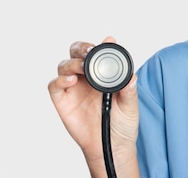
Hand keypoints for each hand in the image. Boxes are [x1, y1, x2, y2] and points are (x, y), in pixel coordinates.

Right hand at [48, 37, 139, 176]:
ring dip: (72, 63)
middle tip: (89, 51)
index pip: (98, 52)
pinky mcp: (63, 101)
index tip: (108, 41)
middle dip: (81, 48)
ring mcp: (74, 88)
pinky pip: (55, 86)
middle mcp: (87, 77)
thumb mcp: (130, 106)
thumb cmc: (122, 123)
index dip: (101, 45)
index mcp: (104, 73)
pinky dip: (60, 80)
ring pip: (64, 65)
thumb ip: (129, 91)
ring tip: (81, 68)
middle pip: (77, 53)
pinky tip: (70, 80)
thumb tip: (132, 77)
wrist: (112, 146)